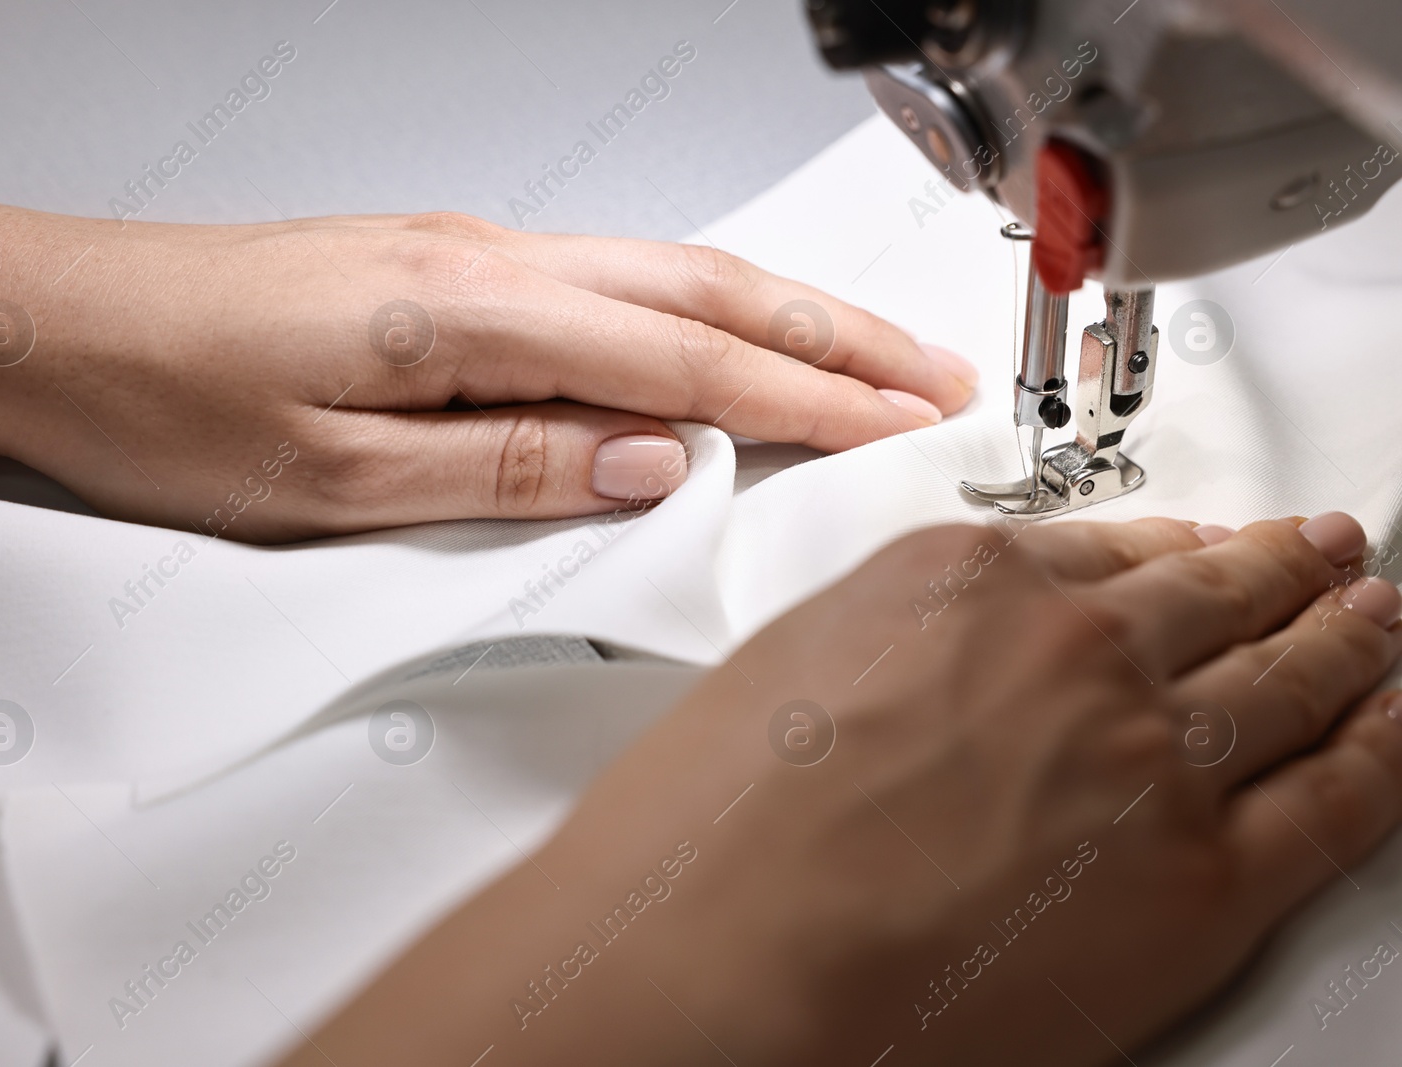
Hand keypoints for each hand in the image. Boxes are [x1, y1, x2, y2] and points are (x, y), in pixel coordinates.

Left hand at [0, 184, 975, 540]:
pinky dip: (702, 312)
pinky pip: (614, 284)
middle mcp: (489, 263)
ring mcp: (473, 258)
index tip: (901, 426)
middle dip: (837, 338)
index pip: (685, 357)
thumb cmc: (168, 397)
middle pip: (706, 291)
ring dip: (783, 317)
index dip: (808, 397)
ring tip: (867, 360)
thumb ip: (505, 466)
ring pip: (670, 276)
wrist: (57, 326)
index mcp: (471, 311)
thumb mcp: (332, 478)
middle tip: (936, 376)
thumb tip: (648, 461)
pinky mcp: (450, 274)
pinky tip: (725, 342)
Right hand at [299, 513, 1401, 1065]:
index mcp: (966, 580)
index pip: (1111, 545)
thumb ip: (902, 638)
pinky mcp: (1202, 877)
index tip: (1201, 547)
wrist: (720, 959)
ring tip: (1374, 618)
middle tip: (1324, 550)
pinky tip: (1393, 728)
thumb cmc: (718, 832)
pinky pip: (1338, 796)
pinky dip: (1383, 750)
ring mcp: (1149, 754)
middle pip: (1218, 590)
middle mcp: (1073, 647)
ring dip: (1348, 636)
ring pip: (1294, 675)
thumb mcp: (791, 668)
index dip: (1175, 546)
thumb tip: (956, 652)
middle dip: (1283, 565)